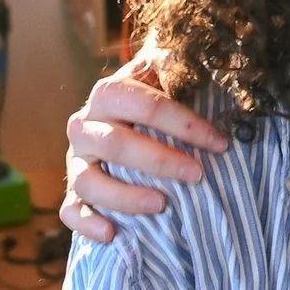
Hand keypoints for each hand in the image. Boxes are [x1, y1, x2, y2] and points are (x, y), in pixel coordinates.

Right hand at [59, 50, 228, 241]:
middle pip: (117, 144)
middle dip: (160, 160)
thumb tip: (193, 54)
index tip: (220, 142)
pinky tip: (112, 234)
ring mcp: (76, 162)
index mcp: (108, 94)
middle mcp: (85, 126)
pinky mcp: (73, 193)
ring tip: (162, 204)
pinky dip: (87, 224)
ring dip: (124, 196)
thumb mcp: (164, 75)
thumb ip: (177, 64)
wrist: (120, 119)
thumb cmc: (151, 100)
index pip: (145, 104)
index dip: (185, 123)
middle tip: (198, 174)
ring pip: (88, 182)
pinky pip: (70, 212)